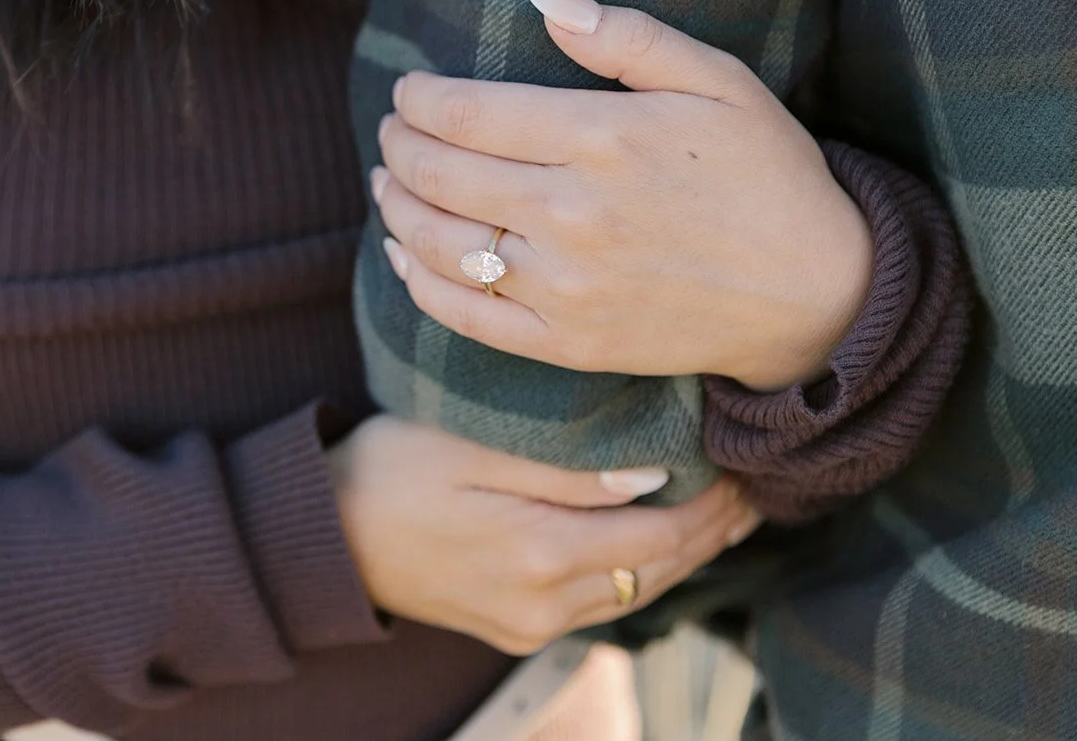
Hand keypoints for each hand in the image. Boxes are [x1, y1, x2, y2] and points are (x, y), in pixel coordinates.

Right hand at [328, 416, 760, 655]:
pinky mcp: (515, 630)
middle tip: (751, 486)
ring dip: (682, 553)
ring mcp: (530, 625)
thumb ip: (564, 466)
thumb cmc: (390, 469)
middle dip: (711, 529)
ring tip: (721, 514)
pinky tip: (654, 540)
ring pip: (636, 592)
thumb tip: (654, 474)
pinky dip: (639, 570)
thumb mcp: (470, 446)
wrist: (325, 535)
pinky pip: (600, 604)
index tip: (742, 464)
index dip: (712, 503)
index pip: (662, 532)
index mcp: (541, 552)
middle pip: (660, 569)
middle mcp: (546, 603)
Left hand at [373, 0, 872, 389]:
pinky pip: (466, 315)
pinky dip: (419, 282)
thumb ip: (625, 35)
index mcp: (602, 139)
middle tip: (391, 131)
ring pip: (439, 244)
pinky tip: (403, 254)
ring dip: (396, 208)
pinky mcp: (567, 342)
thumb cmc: (768, 174)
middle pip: (439, 175)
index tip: (407, 90)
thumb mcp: (717, 81)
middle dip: (399, 146)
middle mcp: (572, 214)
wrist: (817, 293)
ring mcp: (564, 286)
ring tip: (387, 182)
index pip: (466, 113)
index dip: (419, 99)